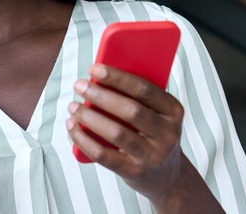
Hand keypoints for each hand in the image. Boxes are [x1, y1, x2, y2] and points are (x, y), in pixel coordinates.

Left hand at [67, 64, 219, 211]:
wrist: (168, 177)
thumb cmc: (152, 134)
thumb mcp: (156, 114)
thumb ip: (136, 97)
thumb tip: (97, 78)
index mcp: (173, 111)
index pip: (144, 89)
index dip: (117, 77)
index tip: (94, 68)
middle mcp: (167, 133)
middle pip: (130, 110)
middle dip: (100, 95)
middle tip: (79, 85)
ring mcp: (152, 155)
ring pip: (116, 133)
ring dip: (89, 117)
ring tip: (73, 106)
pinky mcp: (134, 172)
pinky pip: (104, 155)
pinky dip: (83, 140)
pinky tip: (72, 127)